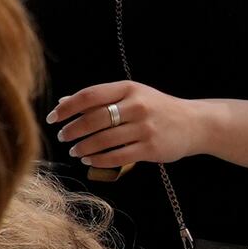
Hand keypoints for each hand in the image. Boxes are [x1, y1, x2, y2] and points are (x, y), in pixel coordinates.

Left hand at [49, 81, 212, 172]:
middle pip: (94, 119)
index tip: (53, 117)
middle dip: (73, 130)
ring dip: (83, 147)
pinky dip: (99, 160)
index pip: (90, 95)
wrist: (194, 123)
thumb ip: (101, 98)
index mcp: (129, 88)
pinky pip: (117, 156)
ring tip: (74, 150)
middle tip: (63, 137)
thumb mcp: (132, 95)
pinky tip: (89, 160)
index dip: (68, 107)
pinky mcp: (150, 148)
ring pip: (104, 140)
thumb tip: (64, 101)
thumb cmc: (157, 108)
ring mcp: (144, 127)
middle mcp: (136, 106)